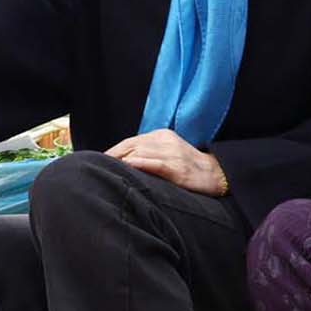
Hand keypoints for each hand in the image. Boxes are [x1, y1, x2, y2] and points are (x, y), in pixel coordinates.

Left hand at [105, 129, 227, 195]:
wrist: (217, 175)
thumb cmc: (189, 168)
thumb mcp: (168, 154)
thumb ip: (148, 155)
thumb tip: (124, 163)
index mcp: (161, 136)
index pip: (130, 142)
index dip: (112, 152)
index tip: (96, 161)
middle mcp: (165, 141)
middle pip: (130, 146)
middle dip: (111, 157)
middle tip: (93, 167)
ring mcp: (172, 153)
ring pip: (139, 153)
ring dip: (120, 161)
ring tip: (103, 169)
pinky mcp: (178, 168)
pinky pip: (155, 164)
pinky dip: (139, 164)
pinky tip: (127, 167)